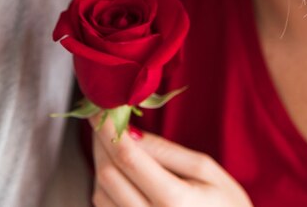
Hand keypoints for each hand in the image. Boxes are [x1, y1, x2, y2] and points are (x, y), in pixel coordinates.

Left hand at [90, 117, 252, 206]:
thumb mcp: (207, 171)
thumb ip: (167, 152)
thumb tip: (131, 132)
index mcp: (173, 201)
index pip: (128, 158)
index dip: (108, 129)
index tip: (99, 110)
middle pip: (107, 176)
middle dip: (99, 142)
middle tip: (100, 120)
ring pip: (100, 196)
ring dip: (100, 165)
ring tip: (110, 144)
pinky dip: (105, 188)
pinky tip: (117, 173)